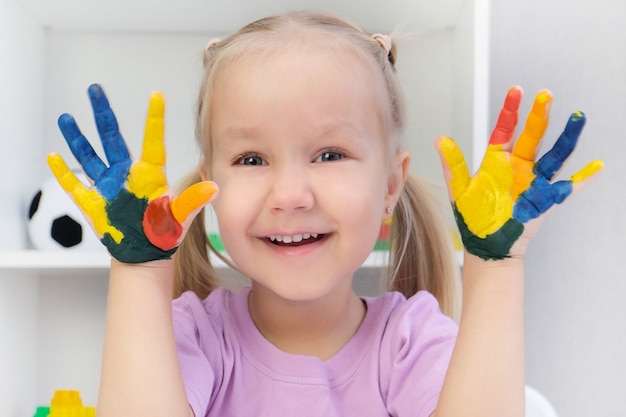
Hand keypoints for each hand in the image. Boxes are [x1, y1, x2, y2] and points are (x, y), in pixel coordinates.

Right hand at [47, 84, 217, 262]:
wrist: (145, 254)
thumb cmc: (165, 233)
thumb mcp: (180, 217)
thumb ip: (193, 201)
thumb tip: (214, 188)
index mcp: (149, 174)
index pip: (152, 140)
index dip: (154, 118)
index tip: (157, 94)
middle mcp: (126, 174)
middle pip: (112, 137)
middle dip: (103, 113)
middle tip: (95, 89)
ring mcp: (108, 186)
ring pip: (89, 155)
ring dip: (77, 137)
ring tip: (66, 117)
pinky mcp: (92, 203)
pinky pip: (74, 185)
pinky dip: (63, 172)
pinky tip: (53, 156)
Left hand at [436, 86, 601, 259]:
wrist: (487, 246)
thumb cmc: (473, 218)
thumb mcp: (460, 189)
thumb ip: (453, 164)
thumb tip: (439, 139)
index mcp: (497, 160)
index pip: (505, 129)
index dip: (511, 110)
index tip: (517, 91)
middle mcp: (518, 166)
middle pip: (532, 136)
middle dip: (539, 116)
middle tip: (546, 94)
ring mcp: (534, 182)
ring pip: (555, 155)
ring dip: (567, 137)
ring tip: (579, 117)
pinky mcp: (545, 200)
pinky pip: (567, 187)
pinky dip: (582, 178)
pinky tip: (597, 166)